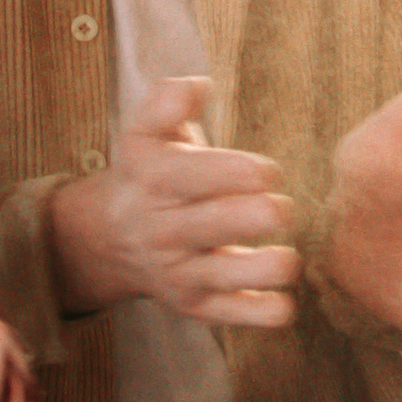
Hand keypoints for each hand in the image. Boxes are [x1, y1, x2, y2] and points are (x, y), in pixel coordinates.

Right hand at [48, 79, 302, 329]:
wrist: (112, 236)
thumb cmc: (149, 171)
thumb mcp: (145, 131)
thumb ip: (166, 100)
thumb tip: (197, 86)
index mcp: (155, 180)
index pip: (193, 176)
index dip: (235, 173)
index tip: (268, 171)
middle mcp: (164, 229)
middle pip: (211, 226)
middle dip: (254, 217)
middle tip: (282, 210)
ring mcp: (180, 272)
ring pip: (224, 277)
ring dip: (264, 269)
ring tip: (288, 258)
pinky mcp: (197, 305)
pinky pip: (232, 315)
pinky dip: (262, 313)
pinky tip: (284, 302)